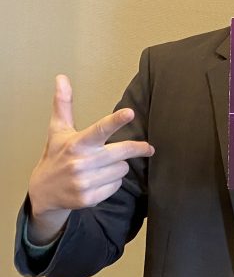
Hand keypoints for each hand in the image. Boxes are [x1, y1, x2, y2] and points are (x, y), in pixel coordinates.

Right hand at [26, 75, 153, 243]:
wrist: (43, 192)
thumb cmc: (55, 156)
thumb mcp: (58, 130)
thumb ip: (64, 104)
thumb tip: (62, 78)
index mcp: (76, 143)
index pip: (100, 130)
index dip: (116, 121)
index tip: (130, 112)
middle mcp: (80, 162)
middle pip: (122, 152)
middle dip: (137, 149)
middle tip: (146, 148)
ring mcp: (84, 182)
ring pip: (122, 169)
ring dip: (119, 166)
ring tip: (104, 166)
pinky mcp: (88, 198)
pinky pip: (116, 186)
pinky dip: (112, 182)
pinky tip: (99, 180)